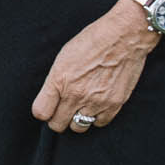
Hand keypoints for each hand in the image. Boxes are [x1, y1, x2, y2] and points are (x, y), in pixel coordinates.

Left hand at [29, 0, 157, 132]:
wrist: (123, 37)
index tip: (47, 108)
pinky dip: (96, 118)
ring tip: (80, 107)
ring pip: (78, 127)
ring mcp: (95, 102)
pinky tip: (96, 106)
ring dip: (77, 120)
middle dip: (57, 119)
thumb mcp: (64, 56)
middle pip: (58, 125)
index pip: (41, 112)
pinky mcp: (114, 105)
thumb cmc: (92, 41)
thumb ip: (56, 80)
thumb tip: (51, 97)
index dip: (43, 111)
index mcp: (59, 80)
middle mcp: (75, 94)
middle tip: (62, 111)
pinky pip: (99, 123)